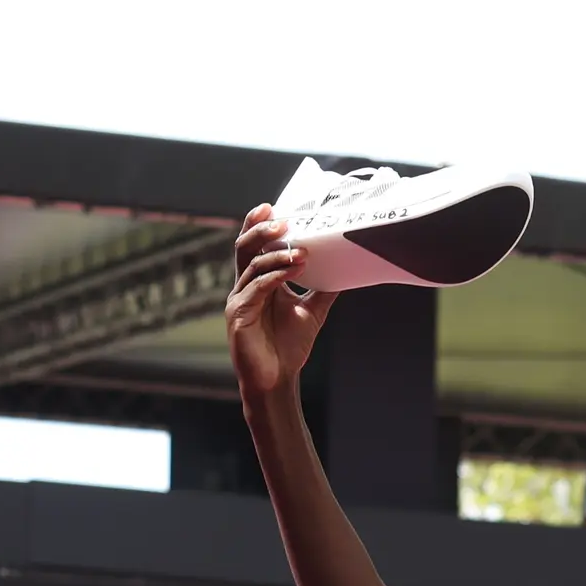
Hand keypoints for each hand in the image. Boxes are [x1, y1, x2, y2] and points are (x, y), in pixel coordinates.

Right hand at [224, 208, 329, 399]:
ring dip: (277, 254)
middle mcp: (246, 286)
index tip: (275, 206)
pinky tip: (293, 270)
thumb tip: (347, 267)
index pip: (256, 246)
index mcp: (259, 281)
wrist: (278, 379)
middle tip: (283, 219)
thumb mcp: (313, 309)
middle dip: (262, 229)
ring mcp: (239, 299)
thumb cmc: (289, 346)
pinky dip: (274, 276)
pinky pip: (255, 288)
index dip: (260, 224)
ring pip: (251, 264)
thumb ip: (324, 287)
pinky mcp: (237, 315)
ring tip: (301, 251)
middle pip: (245, 247)